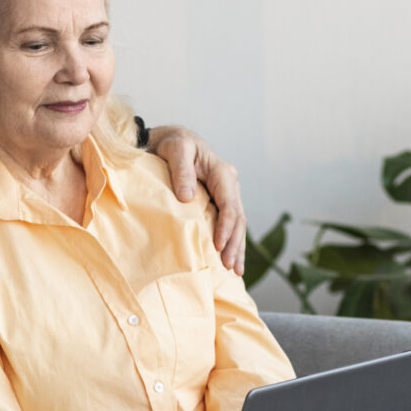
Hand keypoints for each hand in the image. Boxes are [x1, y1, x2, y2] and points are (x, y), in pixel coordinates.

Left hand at [148, 125, 246, 274]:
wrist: (172, 141)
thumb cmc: (173, 144)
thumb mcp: (176, 150)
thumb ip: (181, 171)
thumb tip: (187, 197)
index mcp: (222, 173)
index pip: (229, 205)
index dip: (225, 227)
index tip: (218, 246)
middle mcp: (229, 184)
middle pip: (238, 219)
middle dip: (235, 244)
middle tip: (230, 267)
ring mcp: (226, 194)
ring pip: (238, 224)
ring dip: (237, 247)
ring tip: (235, 270)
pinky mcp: (219, 201)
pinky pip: (229, 224)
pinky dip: (231, 242)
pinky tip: (231, 259)